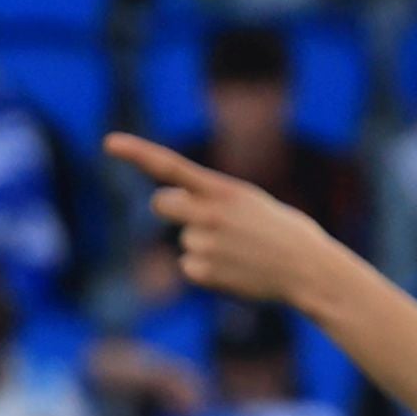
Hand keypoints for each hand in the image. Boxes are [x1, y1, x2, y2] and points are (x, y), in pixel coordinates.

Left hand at [102, 135, 345, 319]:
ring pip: (182, 238)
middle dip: (172, 208)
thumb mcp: (249, 202)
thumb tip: (174, 208)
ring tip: (239, 249)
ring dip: (202, 243)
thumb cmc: (282, 231)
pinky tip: (235, 269)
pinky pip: (187, 266)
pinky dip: (206, 269)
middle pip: (160, 203)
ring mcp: (203, 243)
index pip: (171, 166)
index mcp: (224, 189)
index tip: (108, 142)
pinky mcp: (201, 272)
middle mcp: (208, 213)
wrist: (307, 269)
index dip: (137, 153)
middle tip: (204, 217)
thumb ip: (211, 199)